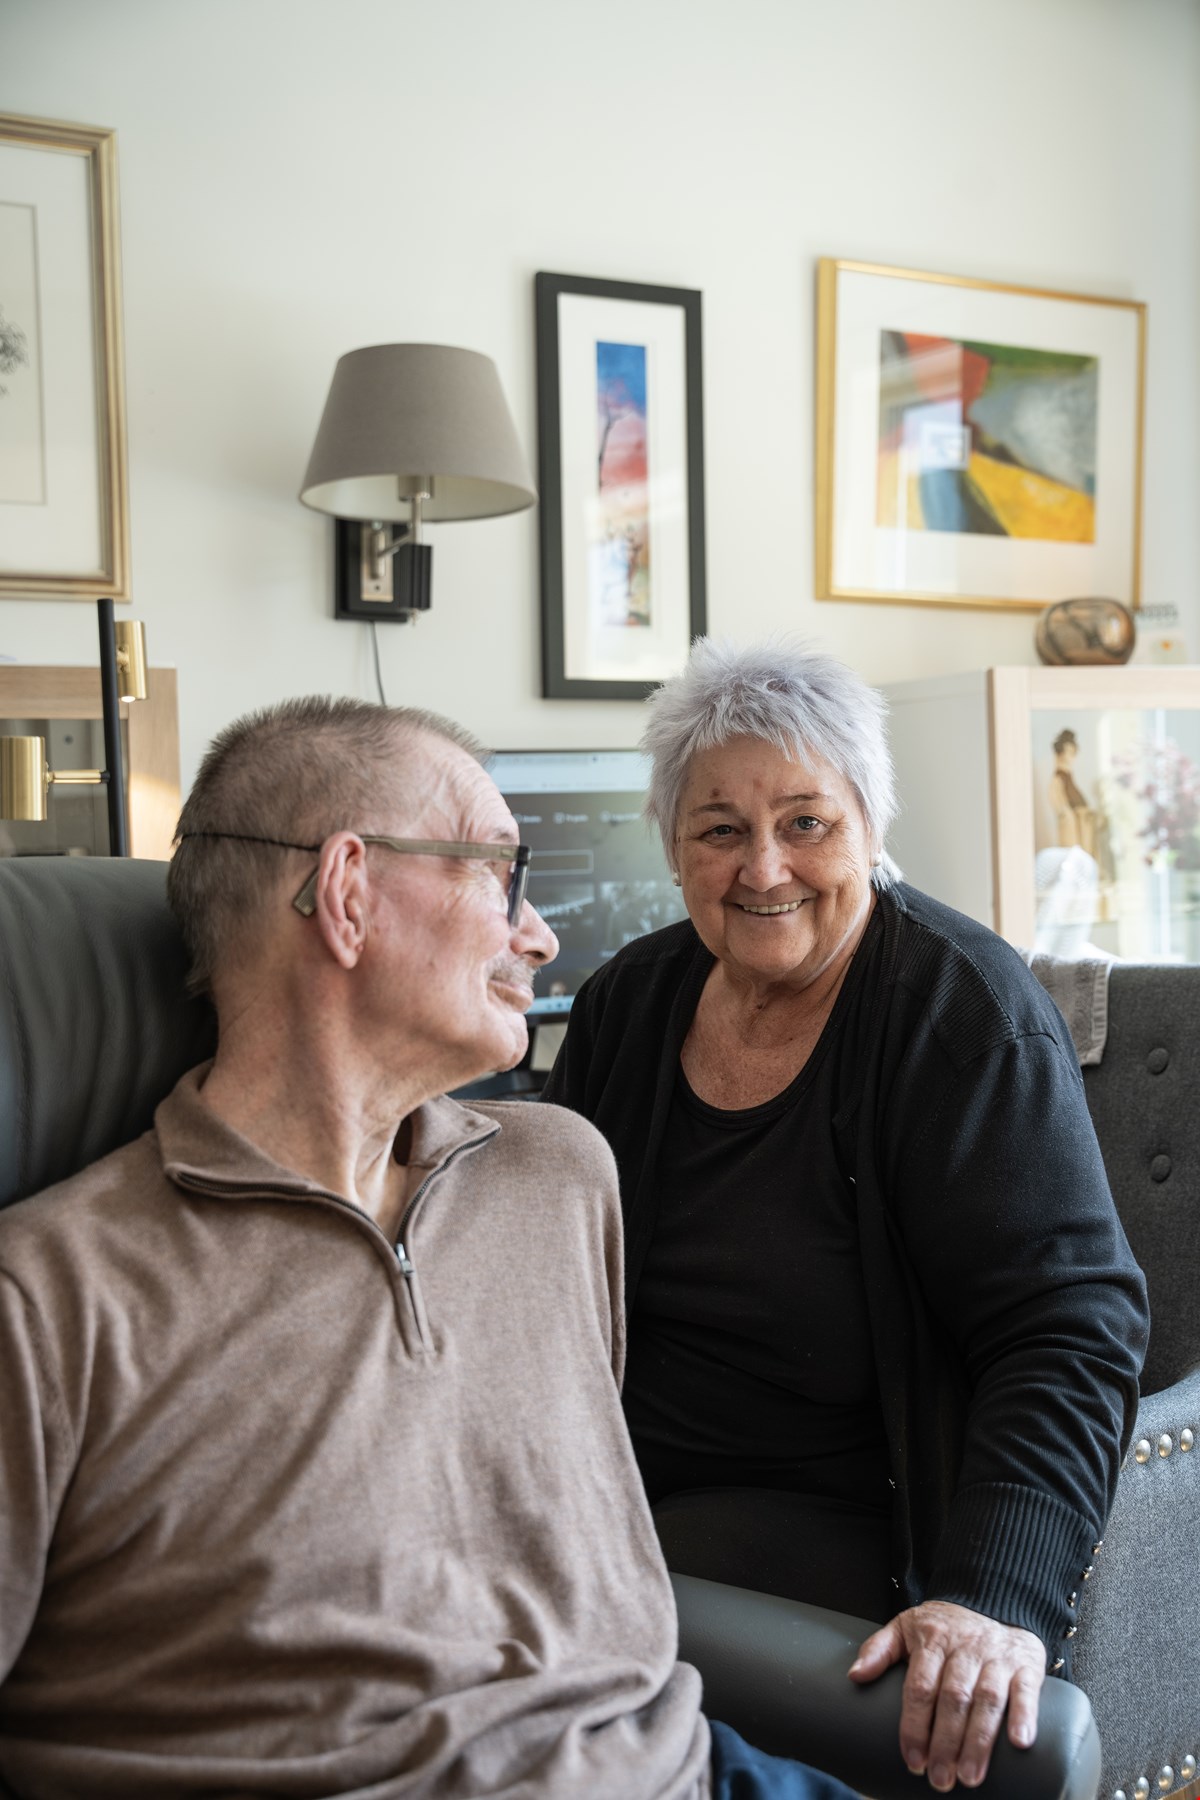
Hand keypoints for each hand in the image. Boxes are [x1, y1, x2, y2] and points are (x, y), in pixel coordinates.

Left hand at [848, 1600, 1044, 1790]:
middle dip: (946, 1743)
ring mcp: (997, 1656)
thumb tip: (855, 1676)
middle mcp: (965, 1648)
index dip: (915, 1725)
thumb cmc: (944, 1625)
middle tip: (940, 1779)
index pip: (920, 1686)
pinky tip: (1020, 1743)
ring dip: (979, 1741)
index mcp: (932, 1640)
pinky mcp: (1026, 1664)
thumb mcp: (906, 1626)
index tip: (912, 1760)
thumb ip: (880, 1649)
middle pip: (954, 1698)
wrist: (995, 1598)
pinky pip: (1026, 1689)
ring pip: (987, 1699)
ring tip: (969, 1776)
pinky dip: (1025, 1715)